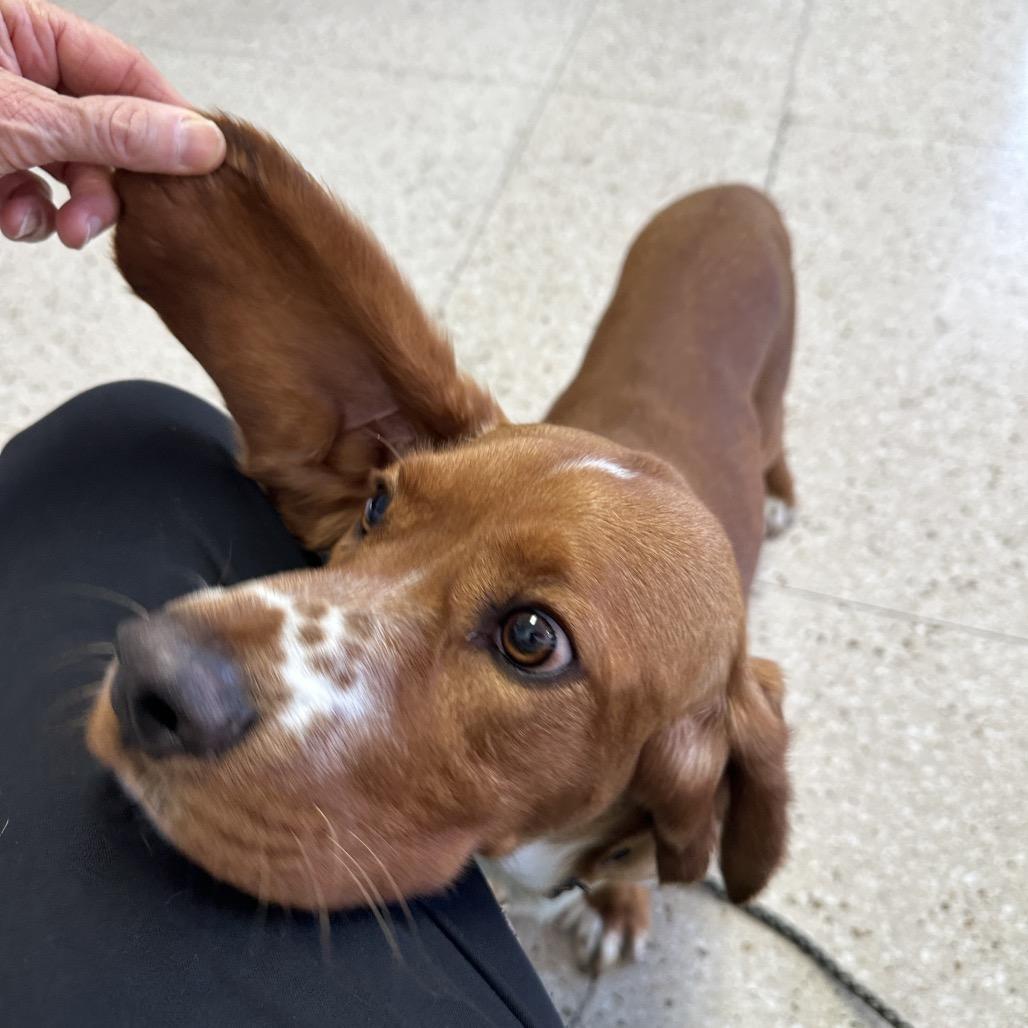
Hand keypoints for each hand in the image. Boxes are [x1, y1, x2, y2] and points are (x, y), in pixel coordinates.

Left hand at [1, 0, 224, 246]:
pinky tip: (15, 218)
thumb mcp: (23, 119)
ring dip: (74, 210)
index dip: (165, 120)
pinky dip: (31, 216)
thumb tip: (198, 140)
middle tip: (115, 213)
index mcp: (24, 30)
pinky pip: (35, 194)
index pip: (124, 71)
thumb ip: (114, 131)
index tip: (202, 162)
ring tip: (66, 228)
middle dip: (108, 184)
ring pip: (72, 171)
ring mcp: (5, 120)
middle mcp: (17, 71)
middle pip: (104, 131)